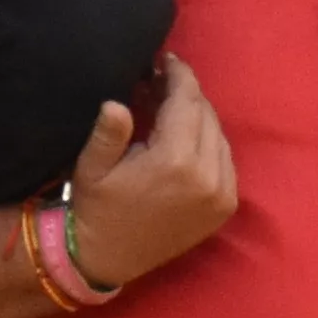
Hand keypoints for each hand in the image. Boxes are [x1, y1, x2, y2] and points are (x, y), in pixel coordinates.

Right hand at [63, 59, 235, 290]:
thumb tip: (118, 102)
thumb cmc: (97, 207)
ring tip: (172, 110)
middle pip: (206, 114)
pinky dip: (210, 143)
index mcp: (174, 162)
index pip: (187, 100)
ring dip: (199, 117)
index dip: (178, 74)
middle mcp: (207, 176)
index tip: (165, 60)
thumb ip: (108, 132)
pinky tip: (187, 140)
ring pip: (219, 134)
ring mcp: (221, 193)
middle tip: (161, 83)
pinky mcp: (225, 207)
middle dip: (186, 94)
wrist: (108, 258)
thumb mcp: (92, 167)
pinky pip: (225, 159)